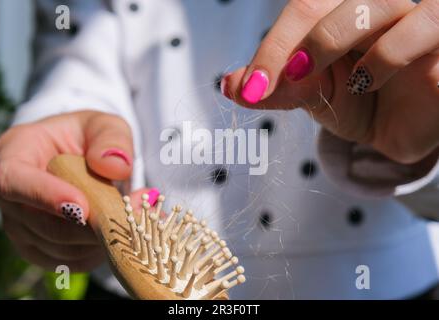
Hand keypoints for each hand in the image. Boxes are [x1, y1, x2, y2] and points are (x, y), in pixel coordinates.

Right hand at [0, 111, 137, 271]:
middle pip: (38, 223)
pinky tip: (120, 231)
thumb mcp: (106, 125)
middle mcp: (11, 194)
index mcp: (16, 151)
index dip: (45, 196)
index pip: (14, 180)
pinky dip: (98, 251)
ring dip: (99, 238)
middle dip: (86, 225)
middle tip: (129, 215)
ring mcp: (21, 225)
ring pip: (56, 246)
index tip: (83, 206)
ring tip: (135, 217)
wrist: (86, 159)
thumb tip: (116, 167)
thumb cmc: (91, 136)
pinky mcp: (40, 247)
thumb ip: (112, 139)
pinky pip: (68, 260)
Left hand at [222, 0, 438, 163]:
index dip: (270, 48)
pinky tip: (367, 81)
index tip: (248, 89)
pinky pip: (423, 26)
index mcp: (335, 14)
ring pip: (377, 4)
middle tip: (268, 84)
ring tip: (310, 78)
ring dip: (331, 40)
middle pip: (325, 1)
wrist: (398, 128)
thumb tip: (229, 84)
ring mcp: (410, 16)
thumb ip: (276, 88)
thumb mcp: (311, 97)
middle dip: (290, 45)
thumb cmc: (354, 103)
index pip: (300, 12)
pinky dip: (388, 54)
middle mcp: (372, 6)